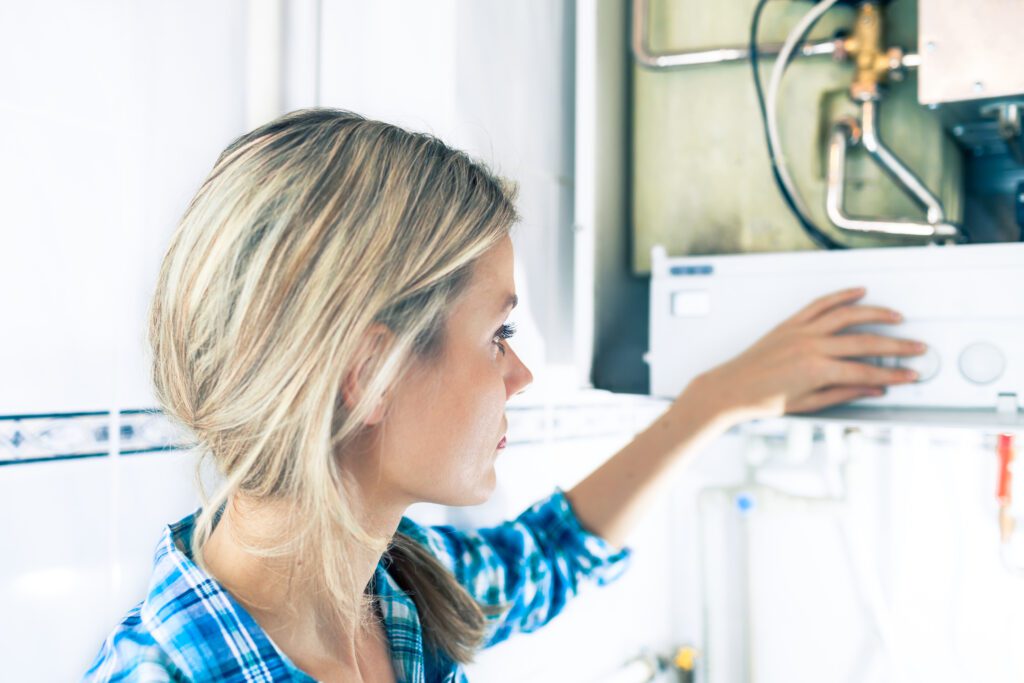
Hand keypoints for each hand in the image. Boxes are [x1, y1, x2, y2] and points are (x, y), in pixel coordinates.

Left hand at [685, 287, 924, 426]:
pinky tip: (858, 292)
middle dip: (896, 346)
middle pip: (865, 342)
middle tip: (917, 348)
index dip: (892, 374)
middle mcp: (811, 346)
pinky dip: (840, 295)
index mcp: (817, 370)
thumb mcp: (809, 404)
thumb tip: (874, 389)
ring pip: (847, 315)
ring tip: (897, 317)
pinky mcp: (791, 323)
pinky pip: (820, 304)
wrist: (732, 388)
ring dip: (876, 313)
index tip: (910, 375)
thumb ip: (844, 393)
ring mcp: (801, 331)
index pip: (867, 372)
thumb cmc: (764, 400)